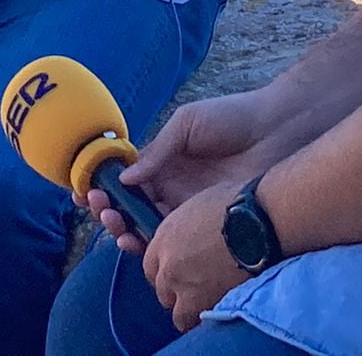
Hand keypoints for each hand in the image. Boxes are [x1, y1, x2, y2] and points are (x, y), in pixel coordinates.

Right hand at [83, 88, 302, 253]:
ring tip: (115, 226)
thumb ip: (157, 152)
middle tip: (101, 210)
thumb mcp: (187, 125)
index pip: (125, 179)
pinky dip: (153, 243)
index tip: (84, 194)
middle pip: (131, 207)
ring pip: (148, 226)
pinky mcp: (206, 224)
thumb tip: (125, 176)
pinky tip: (139, 241)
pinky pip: (175, 239)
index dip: (103, 188)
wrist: (277, 132)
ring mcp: (188, 207)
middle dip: (109, 212)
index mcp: (163, 161)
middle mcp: (171, 187)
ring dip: (125, 229)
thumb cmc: (232, 118)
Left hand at [142, 185, 247, 333]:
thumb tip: (192, 237)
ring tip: (212, 303)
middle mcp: (169, 266)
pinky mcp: (206, 305)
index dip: (166, 272)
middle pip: (163, 291)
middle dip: (178, 292)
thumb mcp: (200, 207)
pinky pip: (201, 322)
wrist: (258, 223)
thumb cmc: (237, 205)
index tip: (180, 274)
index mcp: (165, 238)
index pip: (151, 266)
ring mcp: (186, 289)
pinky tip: (224, 309)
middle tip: (199, 288)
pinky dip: (210, 319)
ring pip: (179, 315)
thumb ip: (186, 229)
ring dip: (192, 311)